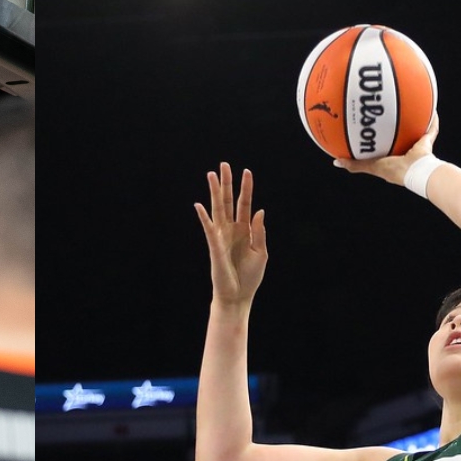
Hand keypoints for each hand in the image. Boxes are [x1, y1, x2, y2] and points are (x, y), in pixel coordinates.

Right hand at [193, 163, 267, 308]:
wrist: (238, 296)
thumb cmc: (249, 277)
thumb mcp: (261, 253)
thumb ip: (260, 232)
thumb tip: (260, 210)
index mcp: (245, 231)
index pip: (244, 204)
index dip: (246, 188)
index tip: (246, 171)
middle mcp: (232, 230)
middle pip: (227, 201)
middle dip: (226, 183)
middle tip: (224, 164)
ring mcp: (222, 237)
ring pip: (217, 210)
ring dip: (214, 192)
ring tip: (211, 175)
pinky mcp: (215, 247)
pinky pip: (209, 229)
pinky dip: (204, 218)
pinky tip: (199, 206)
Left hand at [333, 112, 439, 184]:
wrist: (416, 171)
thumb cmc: (394, 170)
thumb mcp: (371, 166)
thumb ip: (354, 164)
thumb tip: (335, 162)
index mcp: (393, 158)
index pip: (384, 146)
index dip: (379, 138)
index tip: (371, 128)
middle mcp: (405, 152)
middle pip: (400, 136)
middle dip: (396, 125)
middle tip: (387, 112)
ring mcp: (418, 147)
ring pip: (416, 130)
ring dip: (414, 120)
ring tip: (409, 105)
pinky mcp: (428, 142)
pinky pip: (431, 128)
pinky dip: (432, 119)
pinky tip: (430, 106)